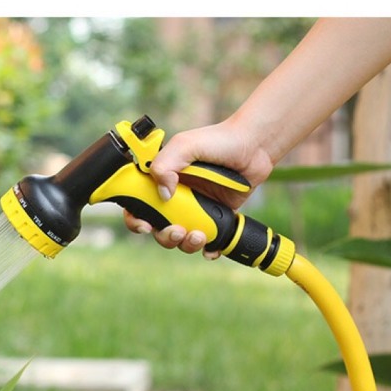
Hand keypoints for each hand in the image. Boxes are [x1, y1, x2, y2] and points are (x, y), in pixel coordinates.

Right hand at [124, 117, 273, 255]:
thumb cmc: (220, 139)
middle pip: (158, 229)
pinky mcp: (215, 219)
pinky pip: (207, 243)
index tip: (145, 225)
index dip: (136, 220)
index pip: (138, 205)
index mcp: (162, 181)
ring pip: (181, 239)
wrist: (255, 147)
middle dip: (165, 236)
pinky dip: (208, 251)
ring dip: (186, 244)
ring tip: (199, 235)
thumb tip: (164, 194)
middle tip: (178, 230)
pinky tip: (211, 249)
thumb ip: (166, 164)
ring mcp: (196, 210)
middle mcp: (176, 199)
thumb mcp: (186, 145)